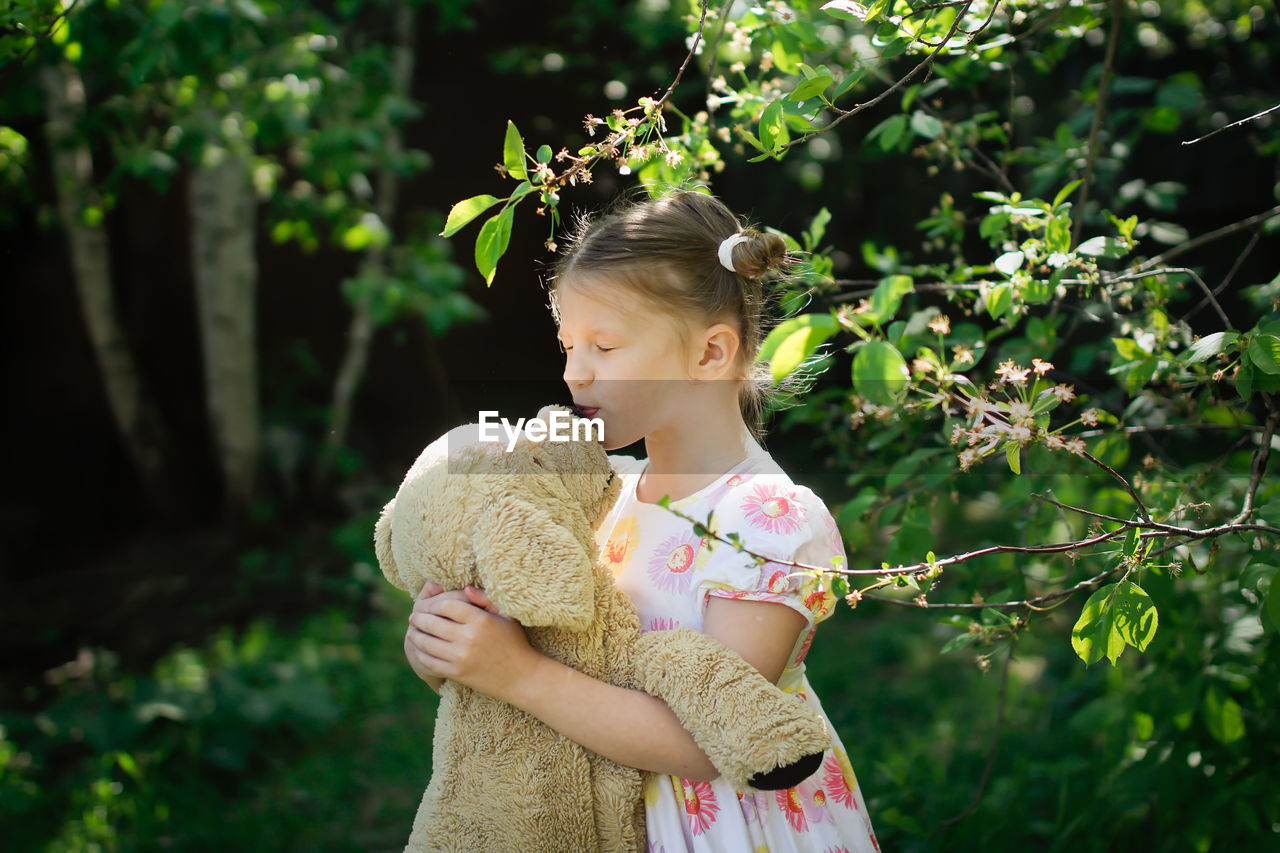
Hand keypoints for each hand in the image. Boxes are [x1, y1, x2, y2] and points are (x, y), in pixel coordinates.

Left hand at [407, 586, 539, 701]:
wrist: (521, 676)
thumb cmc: (514, 641)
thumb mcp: (506, 615)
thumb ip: (485, 598)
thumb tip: (465, 588)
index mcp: (480, 620)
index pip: (446, 605)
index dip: (434, 604)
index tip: (429, 604)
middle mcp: (468, 638)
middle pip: (433, 623)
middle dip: (419, 619)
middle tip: (414, 617)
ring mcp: (461, 657)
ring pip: (428, 643)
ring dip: (416, 636)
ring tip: (413, 632)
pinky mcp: (457, 673)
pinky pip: (430, 661)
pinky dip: (421, 653)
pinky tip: (420, 649)